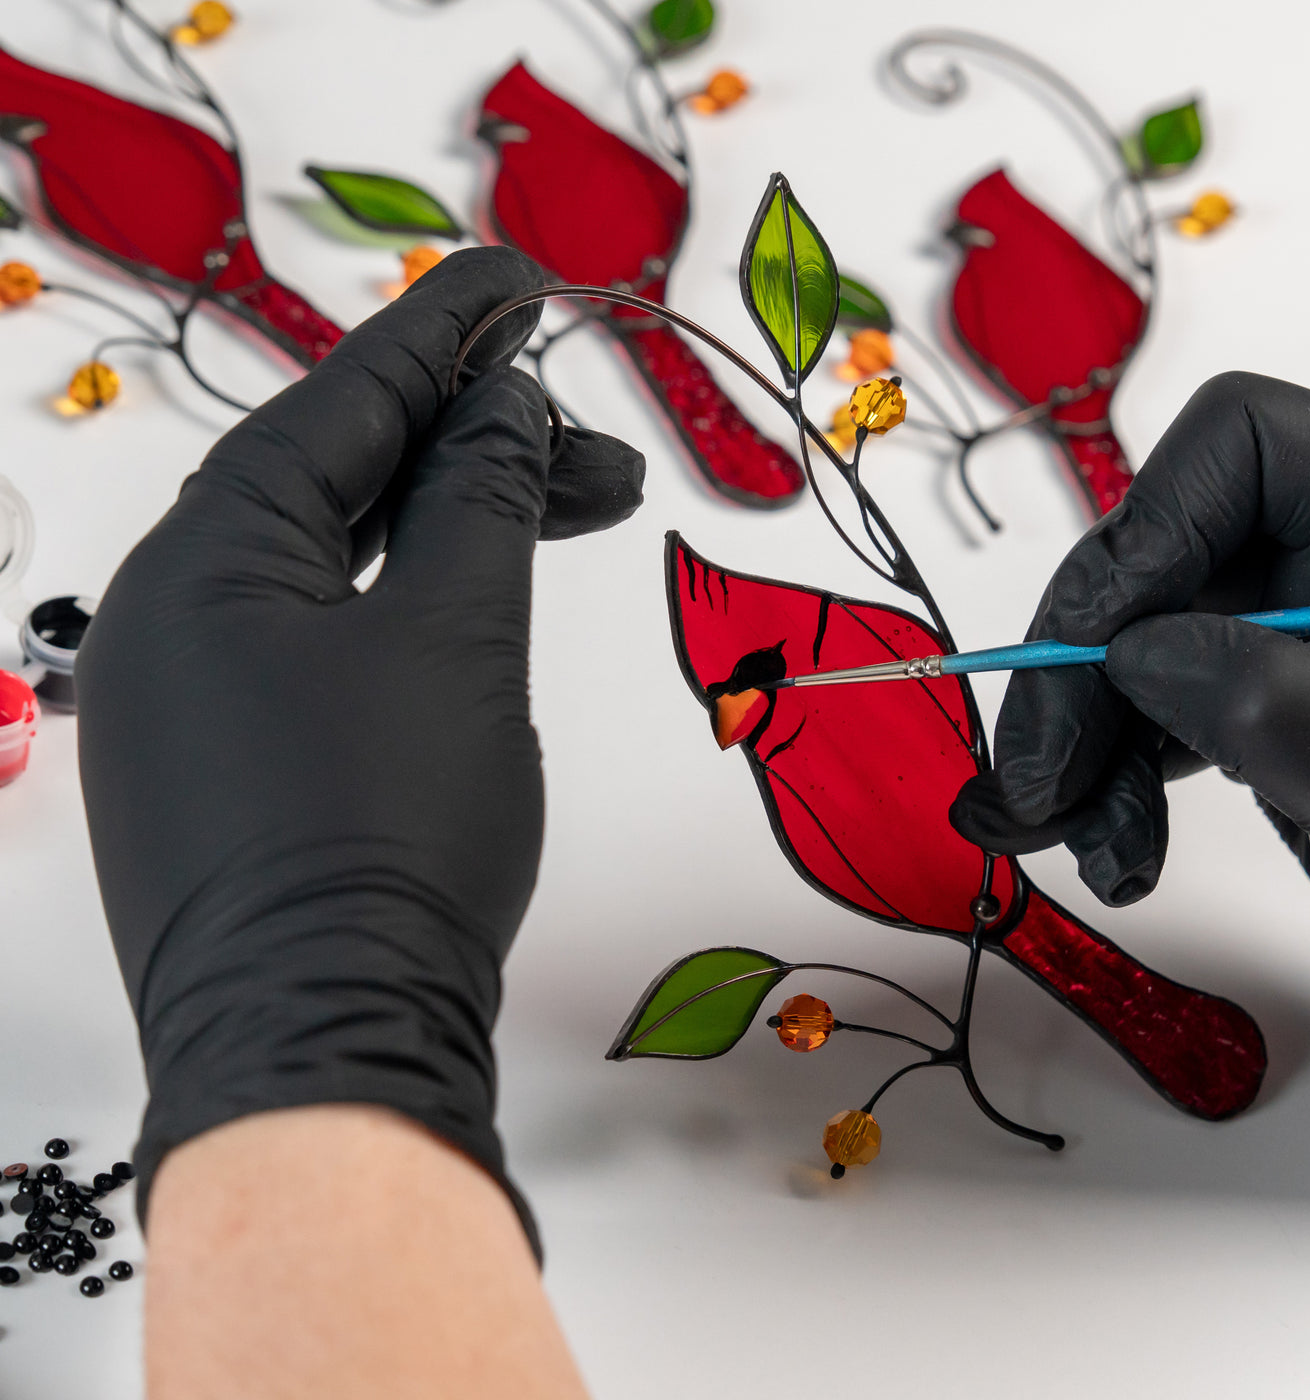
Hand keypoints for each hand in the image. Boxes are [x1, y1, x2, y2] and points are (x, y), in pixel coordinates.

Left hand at [76, 247, 644, 1251]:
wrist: (324, 1052)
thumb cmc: (386, 843)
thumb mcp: (457, 642)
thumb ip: (478, 502)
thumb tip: (500, 404)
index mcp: (206, 557)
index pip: (344, 402)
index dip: (448, 335)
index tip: (522, 284)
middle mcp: (173, 613)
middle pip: (341, 483)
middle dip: (475, 450)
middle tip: (597, 450)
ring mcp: (192, 694)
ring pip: (337, 565)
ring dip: (452, 534)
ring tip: (566, 521)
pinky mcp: (227, 763)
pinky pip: (322, 638)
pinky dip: (405, 604)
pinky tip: (472, 597)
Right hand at [951, 371, 1309, 954]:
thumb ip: (1272, 704)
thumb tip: (1136, 652)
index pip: (1253, 444)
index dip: (1157, 519)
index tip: (1098, 640)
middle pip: (1157, 560)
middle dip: (1080, 674)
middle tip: (1038, 780)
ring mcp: (1285, 642)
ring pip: (1129, 649)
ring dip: (1082, 749)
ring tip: (1080, 842)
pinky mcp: (1253, 707)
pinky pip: (1145, 715)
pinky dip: (1108, 783)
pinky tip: (1112, 846)